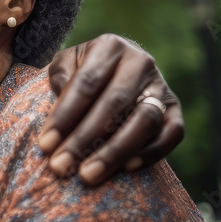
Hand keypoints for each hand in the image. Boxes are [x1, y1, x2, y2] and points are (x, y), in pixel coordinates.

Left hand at [41, 34, 183, 184]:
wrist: (117, 67)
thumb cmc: (83, 70)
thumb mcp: (66, 63)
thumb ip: (60, 78)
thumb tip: (60, 107)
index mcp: (109, 47)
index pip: (86, 83)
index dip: (64, 116)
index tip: (45, 144)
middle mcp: (140, 63)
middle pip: (114, 104)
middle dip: (84, 139)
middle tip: (61, 165)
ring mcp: (161, 86)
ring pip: (144, 121)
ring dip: (115, 151)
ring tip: (88, 174)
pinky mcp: (175, 108)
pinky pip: (172, 133)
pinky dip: (153, 152)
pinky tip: (128, 169)